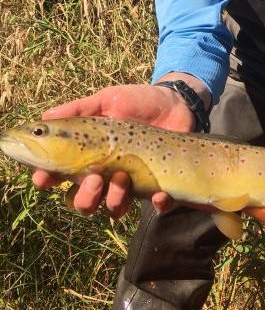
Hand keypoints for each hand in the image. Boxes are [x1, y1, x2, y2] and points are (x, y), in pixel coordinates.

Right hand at [32, 82, 196, 217]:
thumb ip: (80, 108)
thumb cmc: (137, 101)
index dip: (46, 180)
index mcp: (87, 155)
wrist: (175, 101)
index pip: (59, 175)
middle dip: (83, 197)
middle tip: (93, 177)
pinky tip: (159, 193)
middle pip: (83, 203)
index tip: (44, 178)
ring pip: (113, 209)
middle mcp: (106, 175)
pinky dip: (157, 202)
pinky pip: (156, 205)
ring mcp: (132, 182)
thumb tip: (45, 116)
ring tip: (122, 176)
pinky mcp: (159, 185)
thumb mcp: (108, 100)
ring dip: (114, 199)